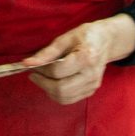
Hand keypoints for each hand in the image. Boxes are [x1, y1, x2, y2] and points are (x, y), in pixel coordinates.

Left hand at [0, 14, 134, 106]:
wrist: (106, 41)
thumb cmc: (85, 36)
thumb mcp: (66, 38)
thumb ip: (47, 52)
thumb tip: (28, 63)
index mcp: (87, 57)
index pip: (58, 71)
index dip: (41, 69)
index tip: (32, 65)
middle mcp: (92, 74)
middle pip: (61, 88)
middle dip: (42, 83)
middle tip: (33, 74)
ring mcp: (93, 85)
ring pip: (64, 97)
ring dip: (48, 90)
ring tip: (42, 78)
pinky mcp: (91, 91)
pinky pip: (70, 99)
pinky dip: (57, 94)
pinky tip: (52, 83)